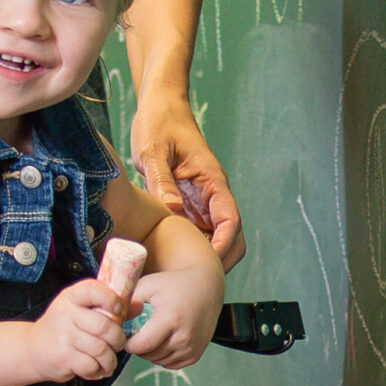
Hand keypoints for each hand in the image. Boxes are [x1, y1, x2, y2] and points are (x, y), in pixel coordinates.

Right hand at [27, 278, 126, 384]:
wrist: (31, 349)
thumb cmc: (62, 329)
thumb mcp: (80, 311)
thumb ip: (108, 308)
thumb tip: (139, 306)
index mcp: (72, 297)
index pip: (93, 290)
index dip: (111, 299)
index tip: (118, 309)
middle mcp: (65, 313)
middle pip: (104, 326)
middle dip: (117, 339)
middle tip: (118, 344)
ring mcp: (63, 336)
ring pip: (101, 349)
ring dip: (110, 359)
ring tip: (108, 361)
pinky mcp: (63, 356)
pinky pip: (91, 365)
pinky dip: (97, 370)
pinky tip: (94, 368)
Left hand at [124, 265, 221, 369]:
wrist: (206, 287)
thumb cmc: (174, 284)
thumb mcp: (149, 285)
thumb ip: (128, 302)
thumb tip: (114, 321)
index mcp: (171, 319)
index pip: (141, 345)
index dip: (128, 343)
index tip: (124, 334)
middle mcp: (184, 336)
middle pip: (148, 355)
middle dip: (137, 346)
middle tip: (136, 332)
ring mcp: (191, 348)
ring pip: (158, 361)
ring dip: (149, 352)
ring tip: (150, 333)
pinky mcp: (195, 355)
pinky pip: (170, 364)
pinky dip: (162, 356)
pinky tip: (162, 340)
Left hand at [130, 95, 244, 268]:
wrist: (160, 106)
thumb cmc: (160, 122)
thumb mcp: (154, 150)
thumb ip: (162, 180)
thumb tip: (172, 210)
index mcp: (212, 181)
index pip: (231, 220)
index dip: (223, 245)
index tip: (207, 265)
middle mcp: (211, 195)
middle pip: (230, 236)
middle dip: (218, 259)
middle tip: (191, 279)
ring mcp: (201, 201)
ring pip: (213, 238)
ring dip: (202, 256)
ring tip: (176, 275)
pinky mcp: (188, 204)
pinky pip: (195, 232)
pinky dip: (188, 247)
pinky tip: (167, 260)